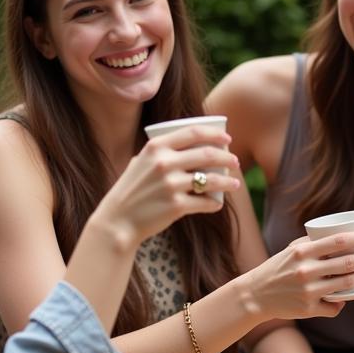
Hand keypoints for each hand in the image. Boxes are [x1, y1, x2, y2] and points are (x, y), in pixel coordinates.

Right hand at [96, 125, 240, 243]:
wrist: (118, 220)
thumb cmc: (131, 190)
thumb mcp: (140, 162)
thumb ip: (161, 152)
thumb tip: (192, 145)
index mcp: (156, 147)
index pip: (193, 132)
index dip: (214, 134)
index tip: (227, 139)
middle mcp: (164, 162)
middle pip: (207, 154)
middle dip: (227, 158)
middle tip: (235, 162)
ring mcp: (171, 184)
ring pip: (211, 180)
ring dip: (228, 182)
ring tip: (235, 184)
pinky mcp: (176, 206)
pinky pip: (205, 203)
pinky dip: (214, 204)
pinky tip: (217, 203)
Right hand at [243, 229, 353, 320]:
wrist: (256, 294)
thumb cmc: (278, 269)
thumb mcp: (292, 250)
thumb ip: (314, 244)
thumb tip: (342, 239)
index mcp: (303, 252)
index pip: (339, 241)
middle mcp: (306, 271)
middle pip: (348, 263)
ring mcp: (308, 291)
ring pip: (347, 285)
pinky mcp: (308, 309)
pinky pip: (334, 307)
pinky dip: (343, 302)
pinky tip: (348, 297)